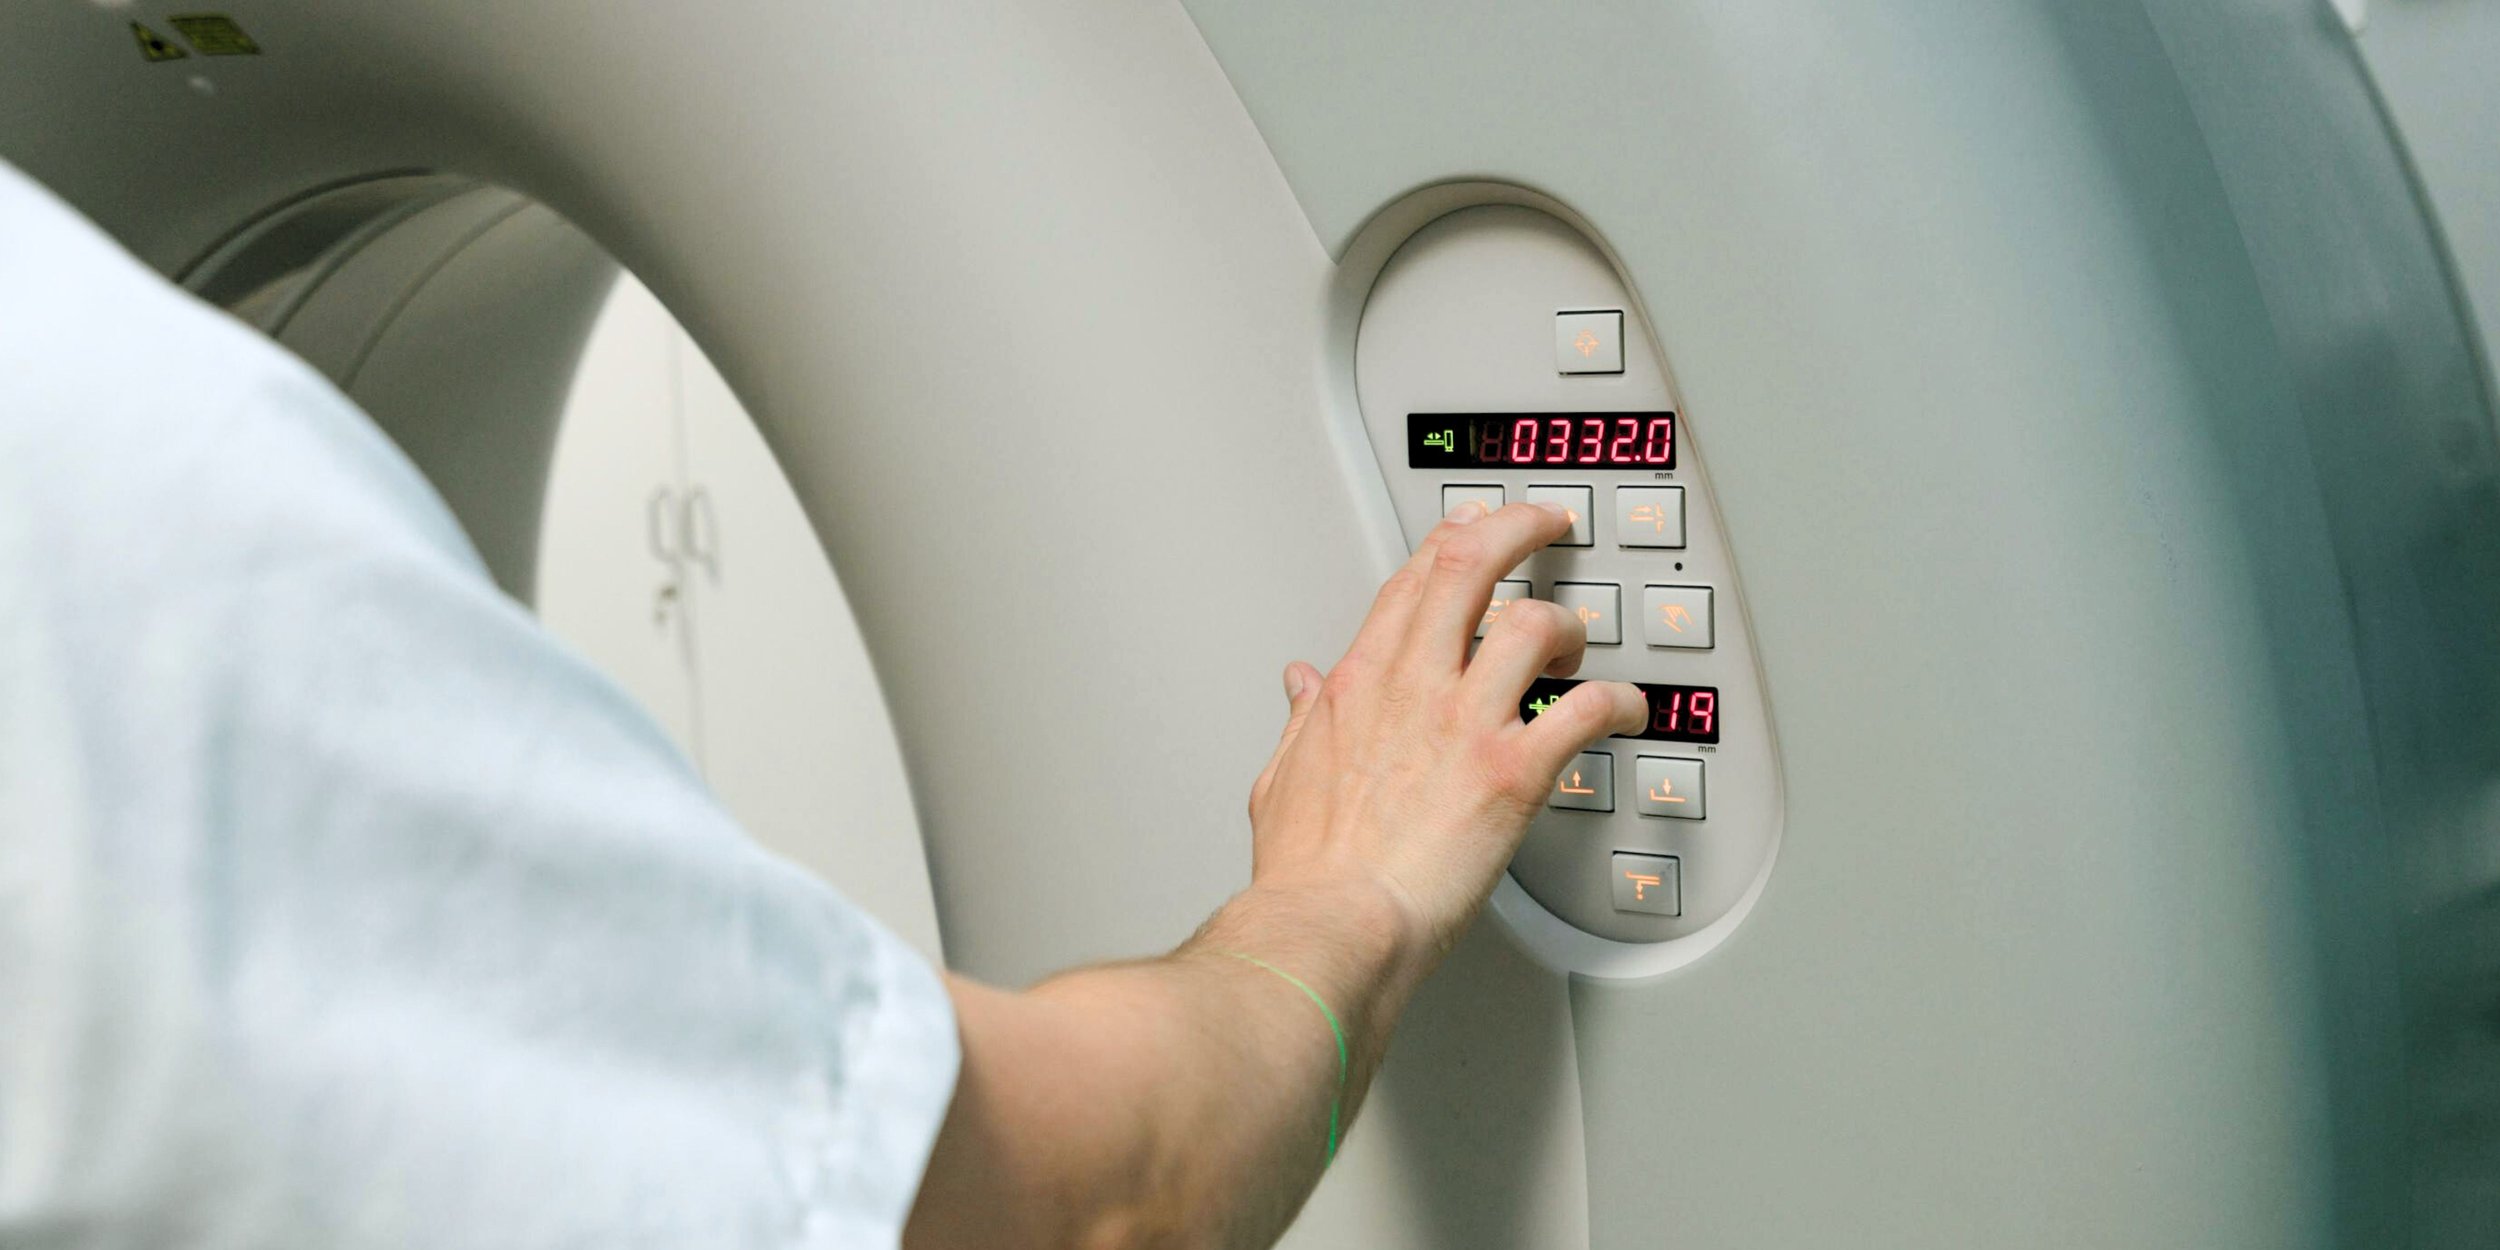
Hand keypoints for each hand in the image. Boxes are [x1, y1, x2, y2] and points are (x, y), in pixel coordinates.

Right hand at [1247, 499, 1647, 967]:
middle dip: (1519, 527)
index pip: (1412, 580)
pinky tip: (1630, 713)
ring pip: (1535, 622)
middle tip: (1548, 524)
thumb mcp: (1281, 778)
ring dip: (1568, 625)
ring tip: (1578, 648)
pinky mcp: (1514, 771)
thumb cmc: (1307, 873)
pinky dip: (1623, 701)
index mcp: (1359, 683)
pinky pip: (1590, 708)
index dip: (1452, 540)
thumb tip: (1301, 682)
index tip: (1475, 527)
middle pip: (1470, 563)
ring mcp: (1465, 722)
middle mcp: (1414, 685)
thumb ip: (1301, 719)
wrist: (1332, 925)